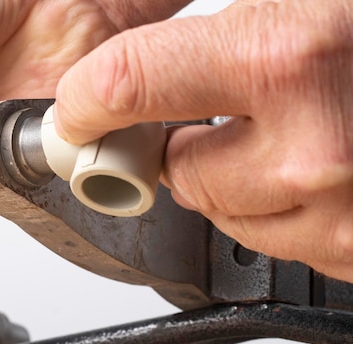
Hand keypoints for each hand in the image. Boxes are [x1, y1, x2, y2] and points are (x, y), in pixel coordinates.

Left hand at [53, 1, 352, 281]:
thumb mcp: (306, 3)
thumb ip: (229, 28)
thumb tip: (162, 52)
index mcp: (285, 60)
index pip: (128, 86)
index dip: (91, 97)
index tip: (82, 106)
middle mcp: (310, 150)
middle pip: (175, 171)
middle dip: (182, 144)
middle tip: (219, 114)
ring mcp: (335, 217)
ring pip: (219, 215)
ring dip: (229, 179)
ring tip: (276, 136)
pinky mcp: (350, 256)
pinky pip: (274, 243)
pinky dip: (274, 209)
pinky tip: (308, 168)